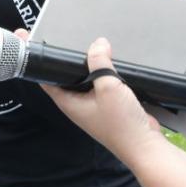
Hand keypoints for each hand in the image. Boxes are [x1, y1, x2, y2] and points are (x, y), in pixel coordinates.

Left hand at [38, 37, 164, 170]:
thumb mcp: (108, 86)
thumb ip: (100, 63)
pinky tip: (110, 63)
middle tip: (69, 41)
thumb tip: (98, 43)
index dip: (42, 63)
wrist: (145, 145)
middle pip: (66, 77)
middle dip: (68, 61)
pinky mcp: (107, 105)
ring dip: (89, 67)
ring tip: (92, 48)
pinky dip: (104, 74)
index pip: (47, 79)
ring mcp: (92, 106)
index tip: (40, 45)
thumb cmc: (122, 123)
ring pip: (85, 80)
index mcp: (68, 102)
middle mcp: (77, 104)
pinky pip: (101, 85)